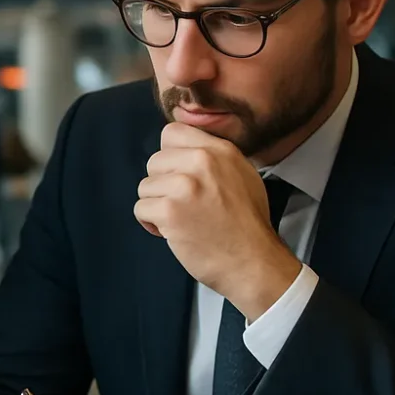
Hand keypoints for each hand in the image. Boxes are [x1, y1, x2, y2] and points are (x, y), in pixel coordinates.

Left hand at [134, 122, 300, 319]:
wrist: (253, 262)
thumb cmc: (248, 225)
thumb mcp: (242, 175)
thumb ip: (213, 159)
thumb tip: (183, 152)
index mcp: (219, 150)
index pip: (172, 132)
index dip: (169, 156)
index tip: (177, 175)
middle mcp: (201, 162)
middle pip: (154, 161)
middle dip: (162, 184)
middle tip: (182, 204)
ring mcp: (184, 186)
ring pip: (145, 186)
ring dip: (156, 205)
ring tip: (180, 220)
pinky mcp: (170, 211)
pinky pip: (141, 208)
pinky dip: (151, 223)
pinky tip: (172, 232)